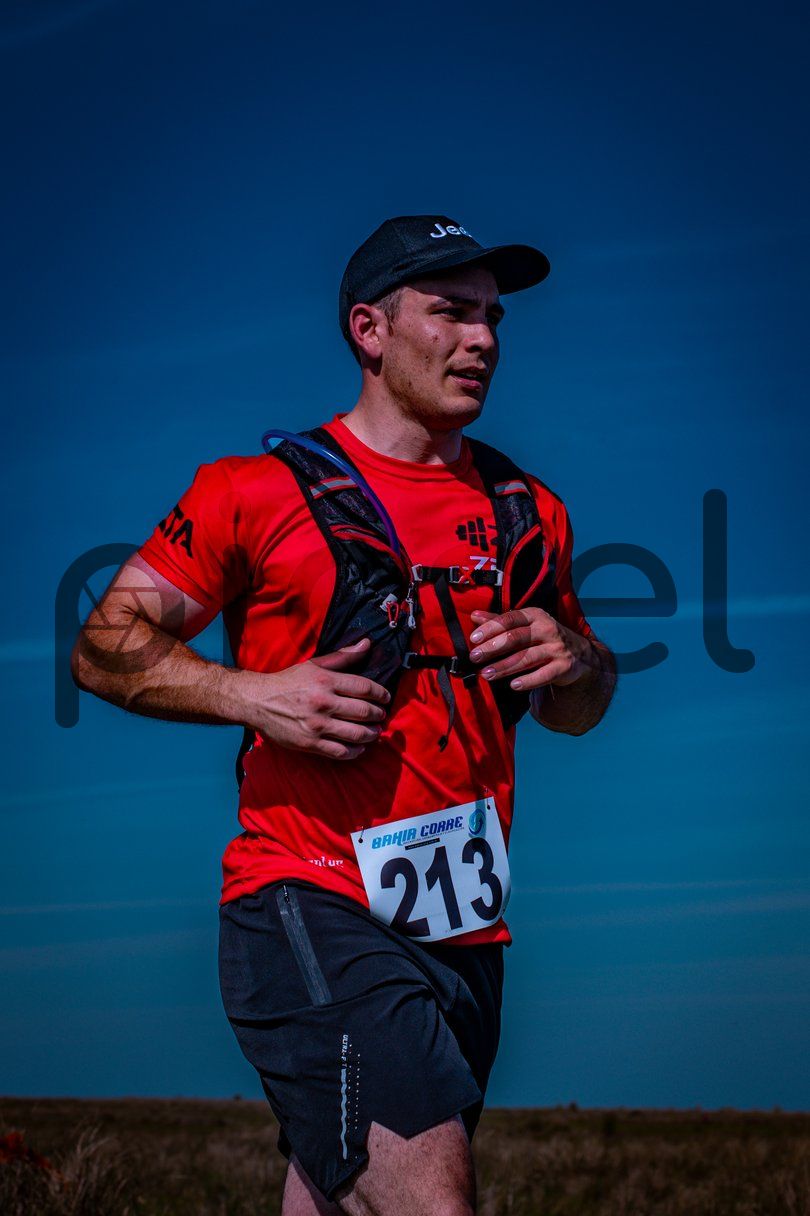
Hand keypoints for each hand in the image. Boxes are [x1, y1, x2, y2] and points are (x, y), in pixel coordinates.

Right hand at [237, 638, 390, 759]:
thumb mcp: (314, 664)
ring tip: (375, 731)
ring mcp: (317, 725)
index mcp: (326, 681)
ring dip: (371, 734)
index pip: (365, 688)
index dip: (381, 694)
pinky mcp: (310, 743)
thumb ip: (343, 656)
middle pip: (364, 711)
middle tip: (382, 715)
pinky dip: (355, 751)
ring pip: (356, 733)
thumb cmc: (288, 682)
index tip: (386, 698)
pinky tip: (359, 747)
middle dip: (378, 715)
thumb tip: (367, 644)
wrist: (258, 702)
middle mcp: (324, 703)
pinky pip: (340, 751)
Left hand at [467, 607, 593, 691]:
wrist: (580, 654)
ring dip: (504, 667)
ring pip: (527, 658)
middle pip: (516, 638)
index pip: (510, 619)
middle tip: (475, 657)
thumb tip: (474, 616)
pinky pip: (544, 675)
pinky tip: (513, 685)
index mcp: (535, 616)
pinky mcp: (563, 666)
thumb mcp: (526, 625)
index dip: (491, 628)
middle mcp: (547, 629)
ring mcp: (557, 648)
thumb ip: (500, 621)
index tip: (473, 639)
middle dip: (493, 648)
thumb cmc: (545, 637)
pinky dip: (528, 681)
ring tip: (486, 674)